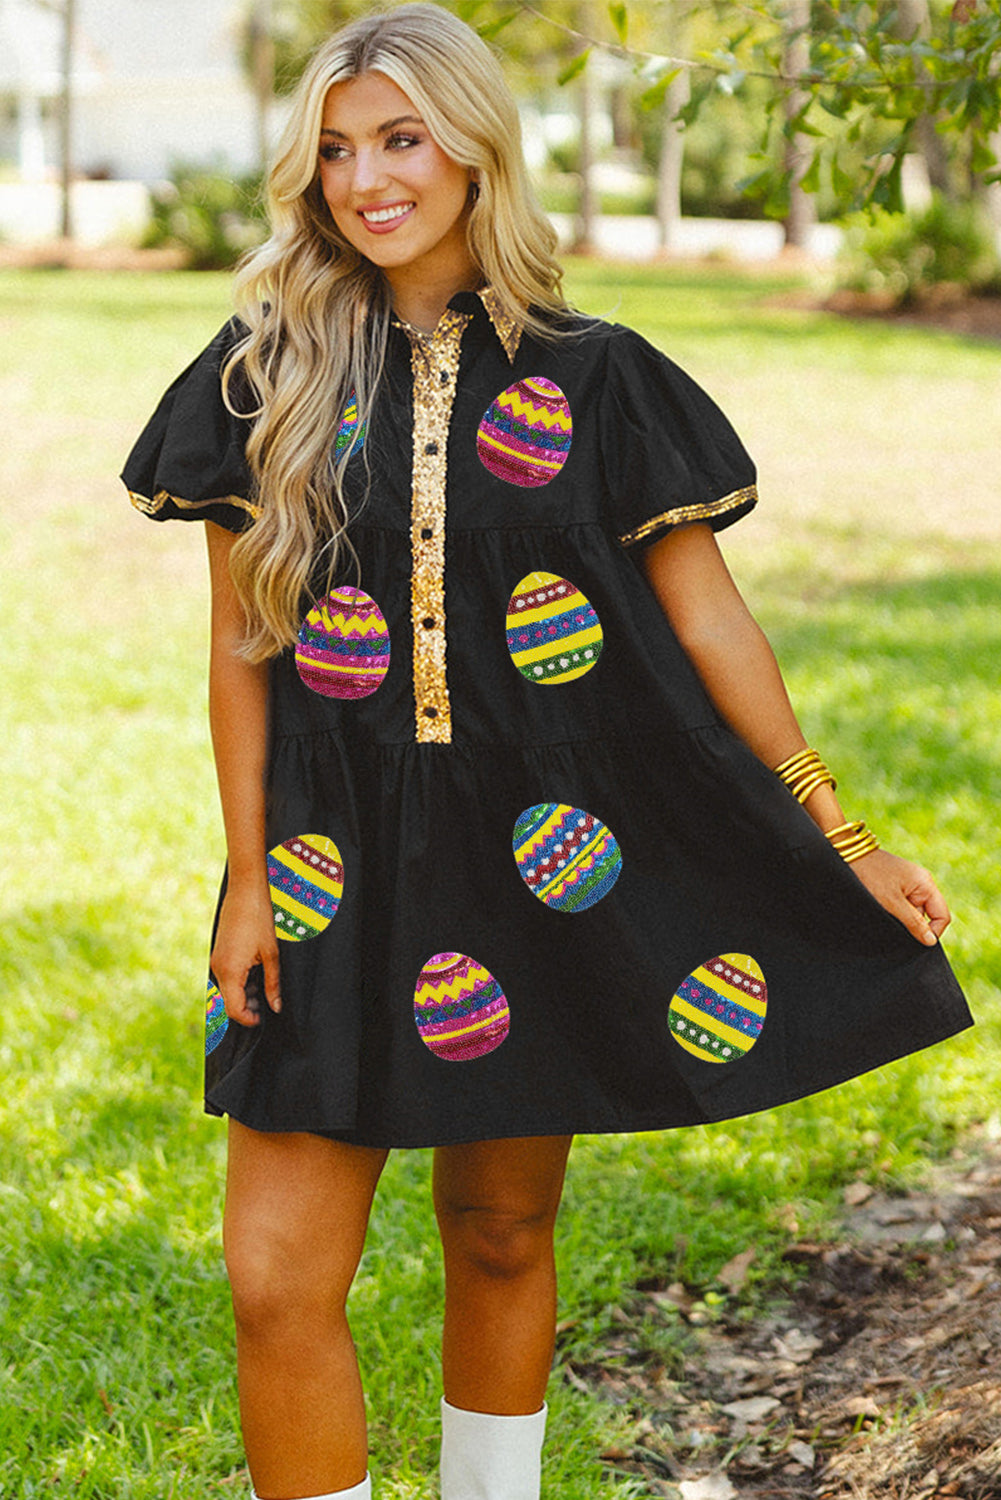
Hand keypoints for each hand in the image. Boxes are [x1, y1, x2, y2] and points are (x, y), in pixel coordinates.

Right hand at [210, 882, 281, 1025]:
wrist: (245, 890)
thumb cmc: (259, 919)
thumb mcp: (271, 955)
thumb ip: (272, 985)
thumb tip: (275, 1007)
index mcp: (229, 972)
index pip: (234, 1010)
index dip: (249, 1019)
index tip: (263, 1019)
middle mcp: (217, 969)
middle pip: (230, 1002)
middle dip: (248, 1007)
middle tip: (268, 1001)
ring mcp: (216, 960)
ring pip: (228, 990)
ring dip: (245, 993)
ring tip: (265, 983)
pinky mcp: (218, 953)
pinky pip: (227, 976)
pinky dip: (240, 981)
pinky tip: (256, 971)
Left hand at [850, 848, 950, 946]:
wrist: (847, 855)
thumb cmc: (870, 874)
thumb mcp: (892, 902)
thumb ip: (914, 922)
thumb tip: (931, 941)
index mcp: (926, 884)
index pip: (942, 916)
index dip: (933, 932)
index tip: (915, 941)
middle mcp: (920, 884)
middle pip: (927, 916)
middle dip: (913, 926)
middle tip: (894, 926)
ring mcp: (908, 886)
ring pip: (912, 914)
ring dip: (901, 920)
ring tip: (884, 915)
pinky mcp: (895, 888)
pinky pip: (901, 907)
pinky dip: (893, 913)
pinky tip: (881, 911)